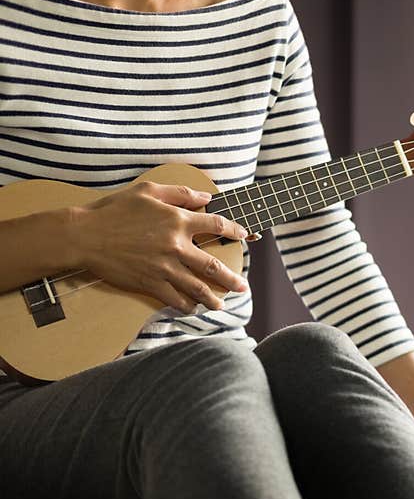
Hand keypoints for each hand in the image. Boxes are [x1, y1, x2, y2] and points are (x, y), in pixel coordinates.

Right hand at [69, 181, 248, 313]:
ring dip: (213, 298)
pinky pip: (175, 298)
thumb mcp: (147, 191)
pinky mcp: (150, 283)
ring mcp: (164, 267)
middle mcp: (176, 246)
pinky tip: (193, 308)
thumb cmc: (114, 210)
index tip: (244, 235)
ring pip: (198, 287)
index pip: (216, 225)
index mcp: (178, 221)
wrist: (85, 235)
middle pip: (214, 266)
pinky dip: (187, 305)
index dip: (234, 230)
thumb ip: (179, 193)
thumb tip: (205, 196)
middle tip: (243, 286)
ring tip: (222, 304)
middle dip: (232, 279)